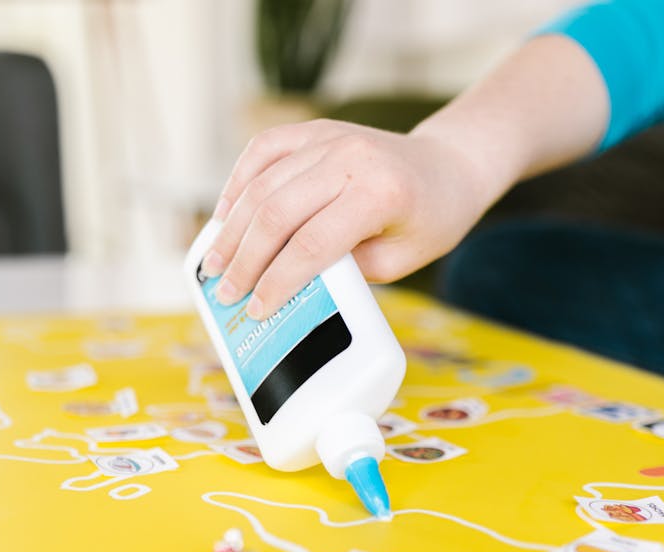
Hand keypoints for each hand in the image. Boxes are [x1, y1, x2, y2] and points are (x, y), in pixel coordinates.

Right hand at [200, 119, 497, 319]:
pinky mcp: (316, 130)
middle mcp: (350, 157)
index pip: (311, 244)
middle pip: (277, 212)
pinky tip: (224, 215)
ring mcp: (330, 137)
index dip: (278, 281)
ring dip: (232, 227)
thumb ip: (348, 271)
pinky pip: (264, 150)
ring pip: (262, 182)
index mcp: (379, 193)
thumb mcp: (399, 261)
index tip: (257, 309)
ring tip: (215, 263)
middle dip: (245, 259)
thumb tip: (287, 286)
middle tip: (226, 293)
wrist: (448, 166)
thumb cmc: (429, 220)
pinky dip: (238, 182)